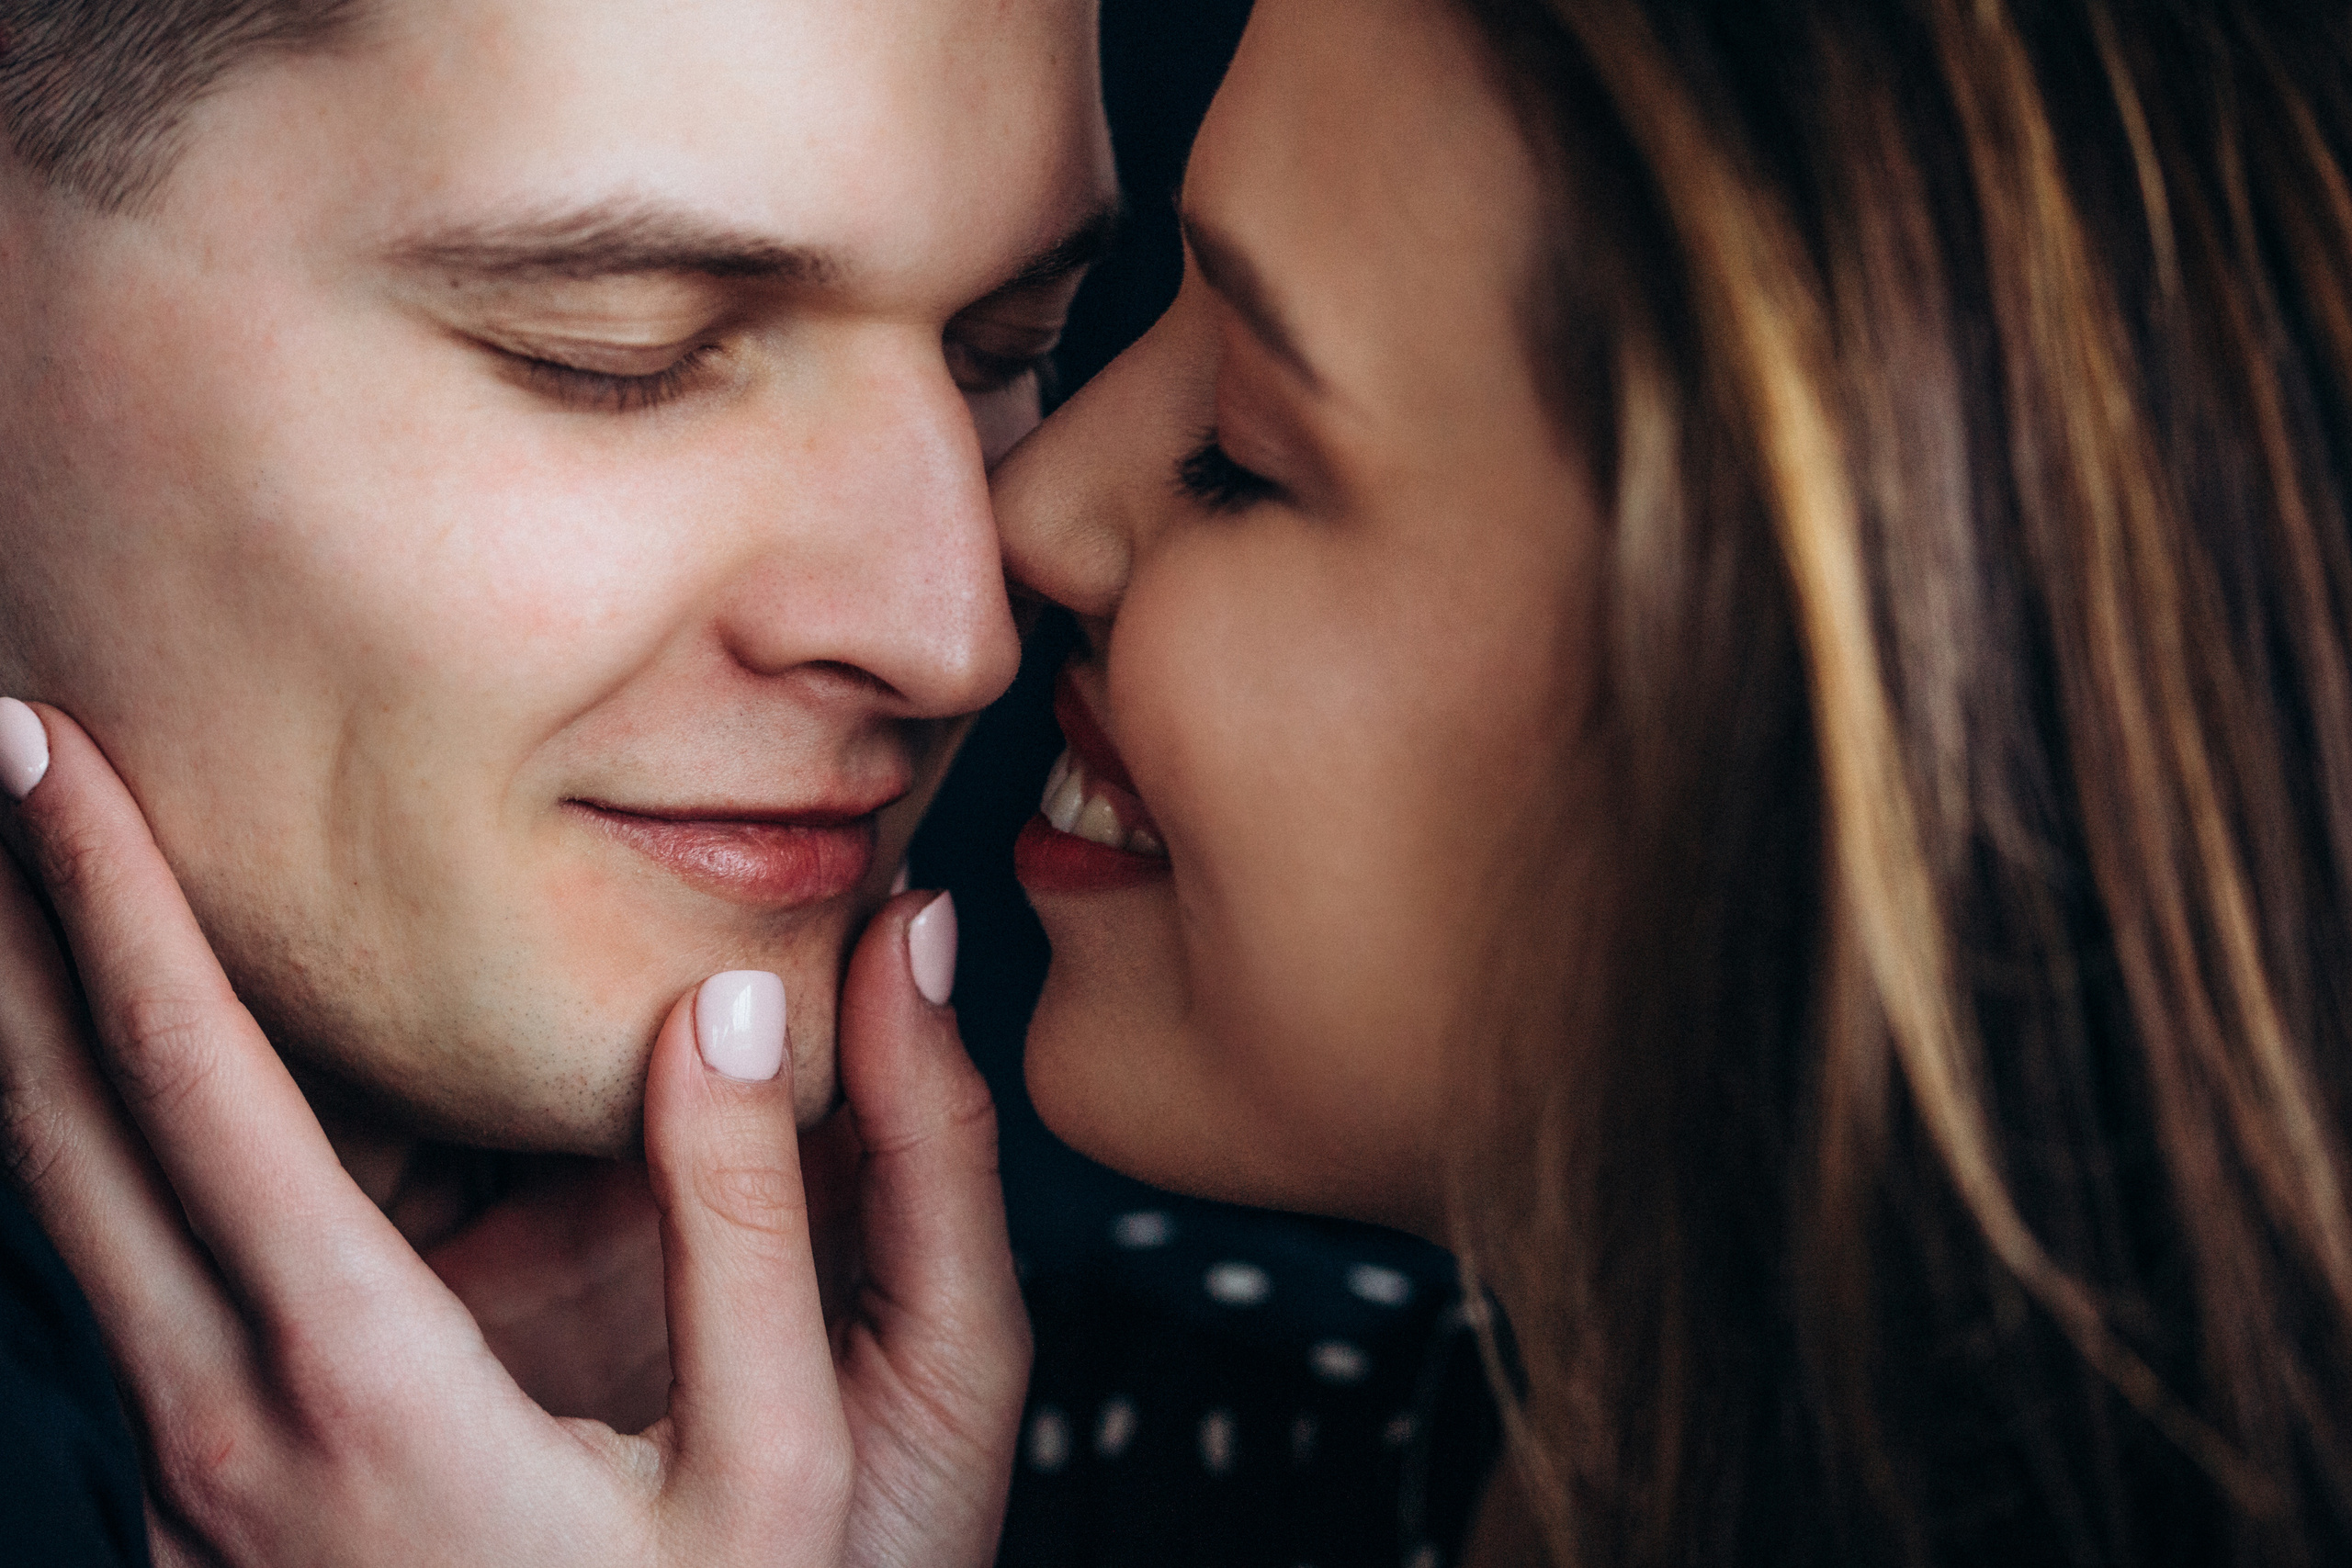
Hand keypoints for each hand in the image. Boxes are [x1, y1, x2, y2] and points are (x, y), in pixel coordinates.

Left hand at [0, 701, 1028, 1565]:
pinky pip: (122, 1293)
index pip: (198, 1091)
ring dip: (27, 1048)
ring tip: (9, 910)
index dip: (112, 902)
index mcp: (361, 1386)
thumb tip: (729, 1011)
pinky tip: (140, 1118)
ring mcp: (198, 1483)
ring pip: (64, 1220)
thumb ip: (756, 1223)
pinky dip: (97, 1160)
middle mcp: (230, 1426)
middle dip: (6, 936)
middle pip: (59, 1139)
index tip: (46, 754)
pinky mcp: (213, 1511)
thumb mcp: (789, 1458)